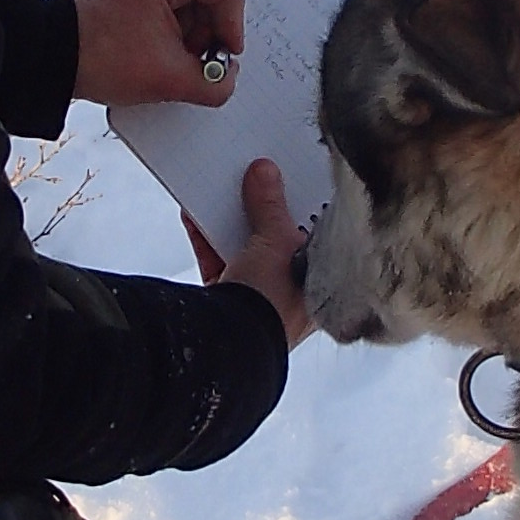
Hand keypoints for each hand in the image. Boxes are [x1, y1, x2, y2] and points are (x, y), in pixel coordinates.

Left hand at [72, 0, 246, 109]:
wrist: (50, 55)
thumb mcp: (167, 80)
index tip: (219, 52)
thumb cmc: (97, 60)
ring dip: (194, 20)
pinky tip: (160, 36)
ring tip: (171, 48)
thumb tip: (228, 74)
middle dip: (210, 23)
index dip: (232, 22)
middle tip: (193, 55)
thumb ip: (214, 83)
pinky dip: (177, 13)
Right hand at [187, 157, 313, 350]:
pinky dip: (205, 238)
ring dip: (232, 221)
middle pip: (278, 241)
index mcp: (322, 283)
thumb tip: (265, 175)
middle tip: (254, 182)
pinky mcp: (226, 302)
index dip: (305, 208)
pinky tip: (196, 215)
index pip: (317, 236)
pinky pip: (216, 261)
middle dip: (262, 212)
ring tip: (224, 192)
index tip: (291, 182)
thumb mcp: (278, 243)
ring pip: (246, 249)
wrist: (231, 344)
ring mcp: (258, 297)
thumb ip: (270, 206)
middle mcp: (293, 293)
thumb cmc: (273, 307)